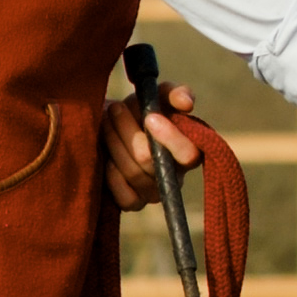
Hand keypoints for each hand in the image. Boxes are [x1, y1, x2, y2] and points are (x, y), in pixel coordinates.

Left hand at [101, 86, 204, 210]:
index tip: (150, 117)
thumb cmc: (137, 112)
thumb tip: (186, 103)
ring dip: (114, 143)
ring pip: (133, 172)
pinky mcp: (134, 203)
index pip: (189, 155)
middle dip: (128, 131)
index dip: (171, 138)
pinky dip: (112, 174)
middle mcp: (175, 177)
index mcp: (187, 151)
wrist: (108, 126)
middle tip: (116, 109)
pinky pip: (124, 195)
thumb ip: (173, 93)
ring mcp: (154, 193)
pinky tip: (107, 159)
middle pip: (149, 159)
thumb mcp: (154, 97)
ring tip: (106, 122)